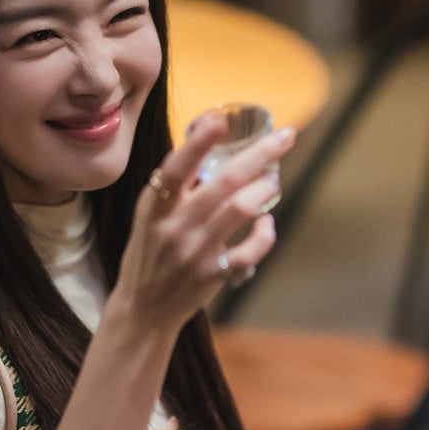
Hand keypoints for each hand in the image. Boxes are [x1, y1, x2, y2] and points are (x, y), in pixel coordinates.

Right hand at [115, 113, 293, 332]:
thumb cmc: (149, 253)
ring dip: (262, 190)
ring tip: (273, 180)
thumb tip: (202, 140)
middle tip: (286, 137)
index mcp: (155, 206)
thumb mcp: (150, 216)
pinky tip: (267, 223)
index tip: (220, 120)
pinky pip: (248, 252)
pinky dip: (264, 235)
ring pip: (238, 211)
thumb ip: (174, 185)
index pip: (176, 168)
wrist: (143, 308)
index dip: (198, 143)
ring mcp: (195, 251)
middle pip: (222, 183)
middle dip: (259, 155)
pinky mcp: (213, 274)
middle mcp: (175, 226)